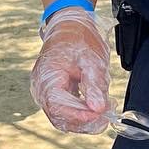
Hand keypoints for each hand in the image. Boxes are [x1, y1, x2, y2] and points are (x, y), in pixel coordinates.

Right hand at [30, 8, 110, 133]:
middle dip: (84, 121)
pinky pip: (66, 111)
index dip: (79, 116)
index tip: (100, 114)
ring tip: (106, 109)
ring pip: (63, 118)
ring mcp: (46, 92)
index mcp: (46, 77)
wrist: (70, 26)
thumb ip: (94, 85)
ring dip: (85, 119)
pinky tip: (97, 107)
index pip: (58, 107)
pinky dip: (82, 113)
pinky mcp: (54, 94)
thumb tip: (98, 109)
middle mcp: (41, 88)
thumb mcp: (91, 59)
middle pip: (60, 118)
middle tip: (107, 115)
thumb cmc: (78, 38)